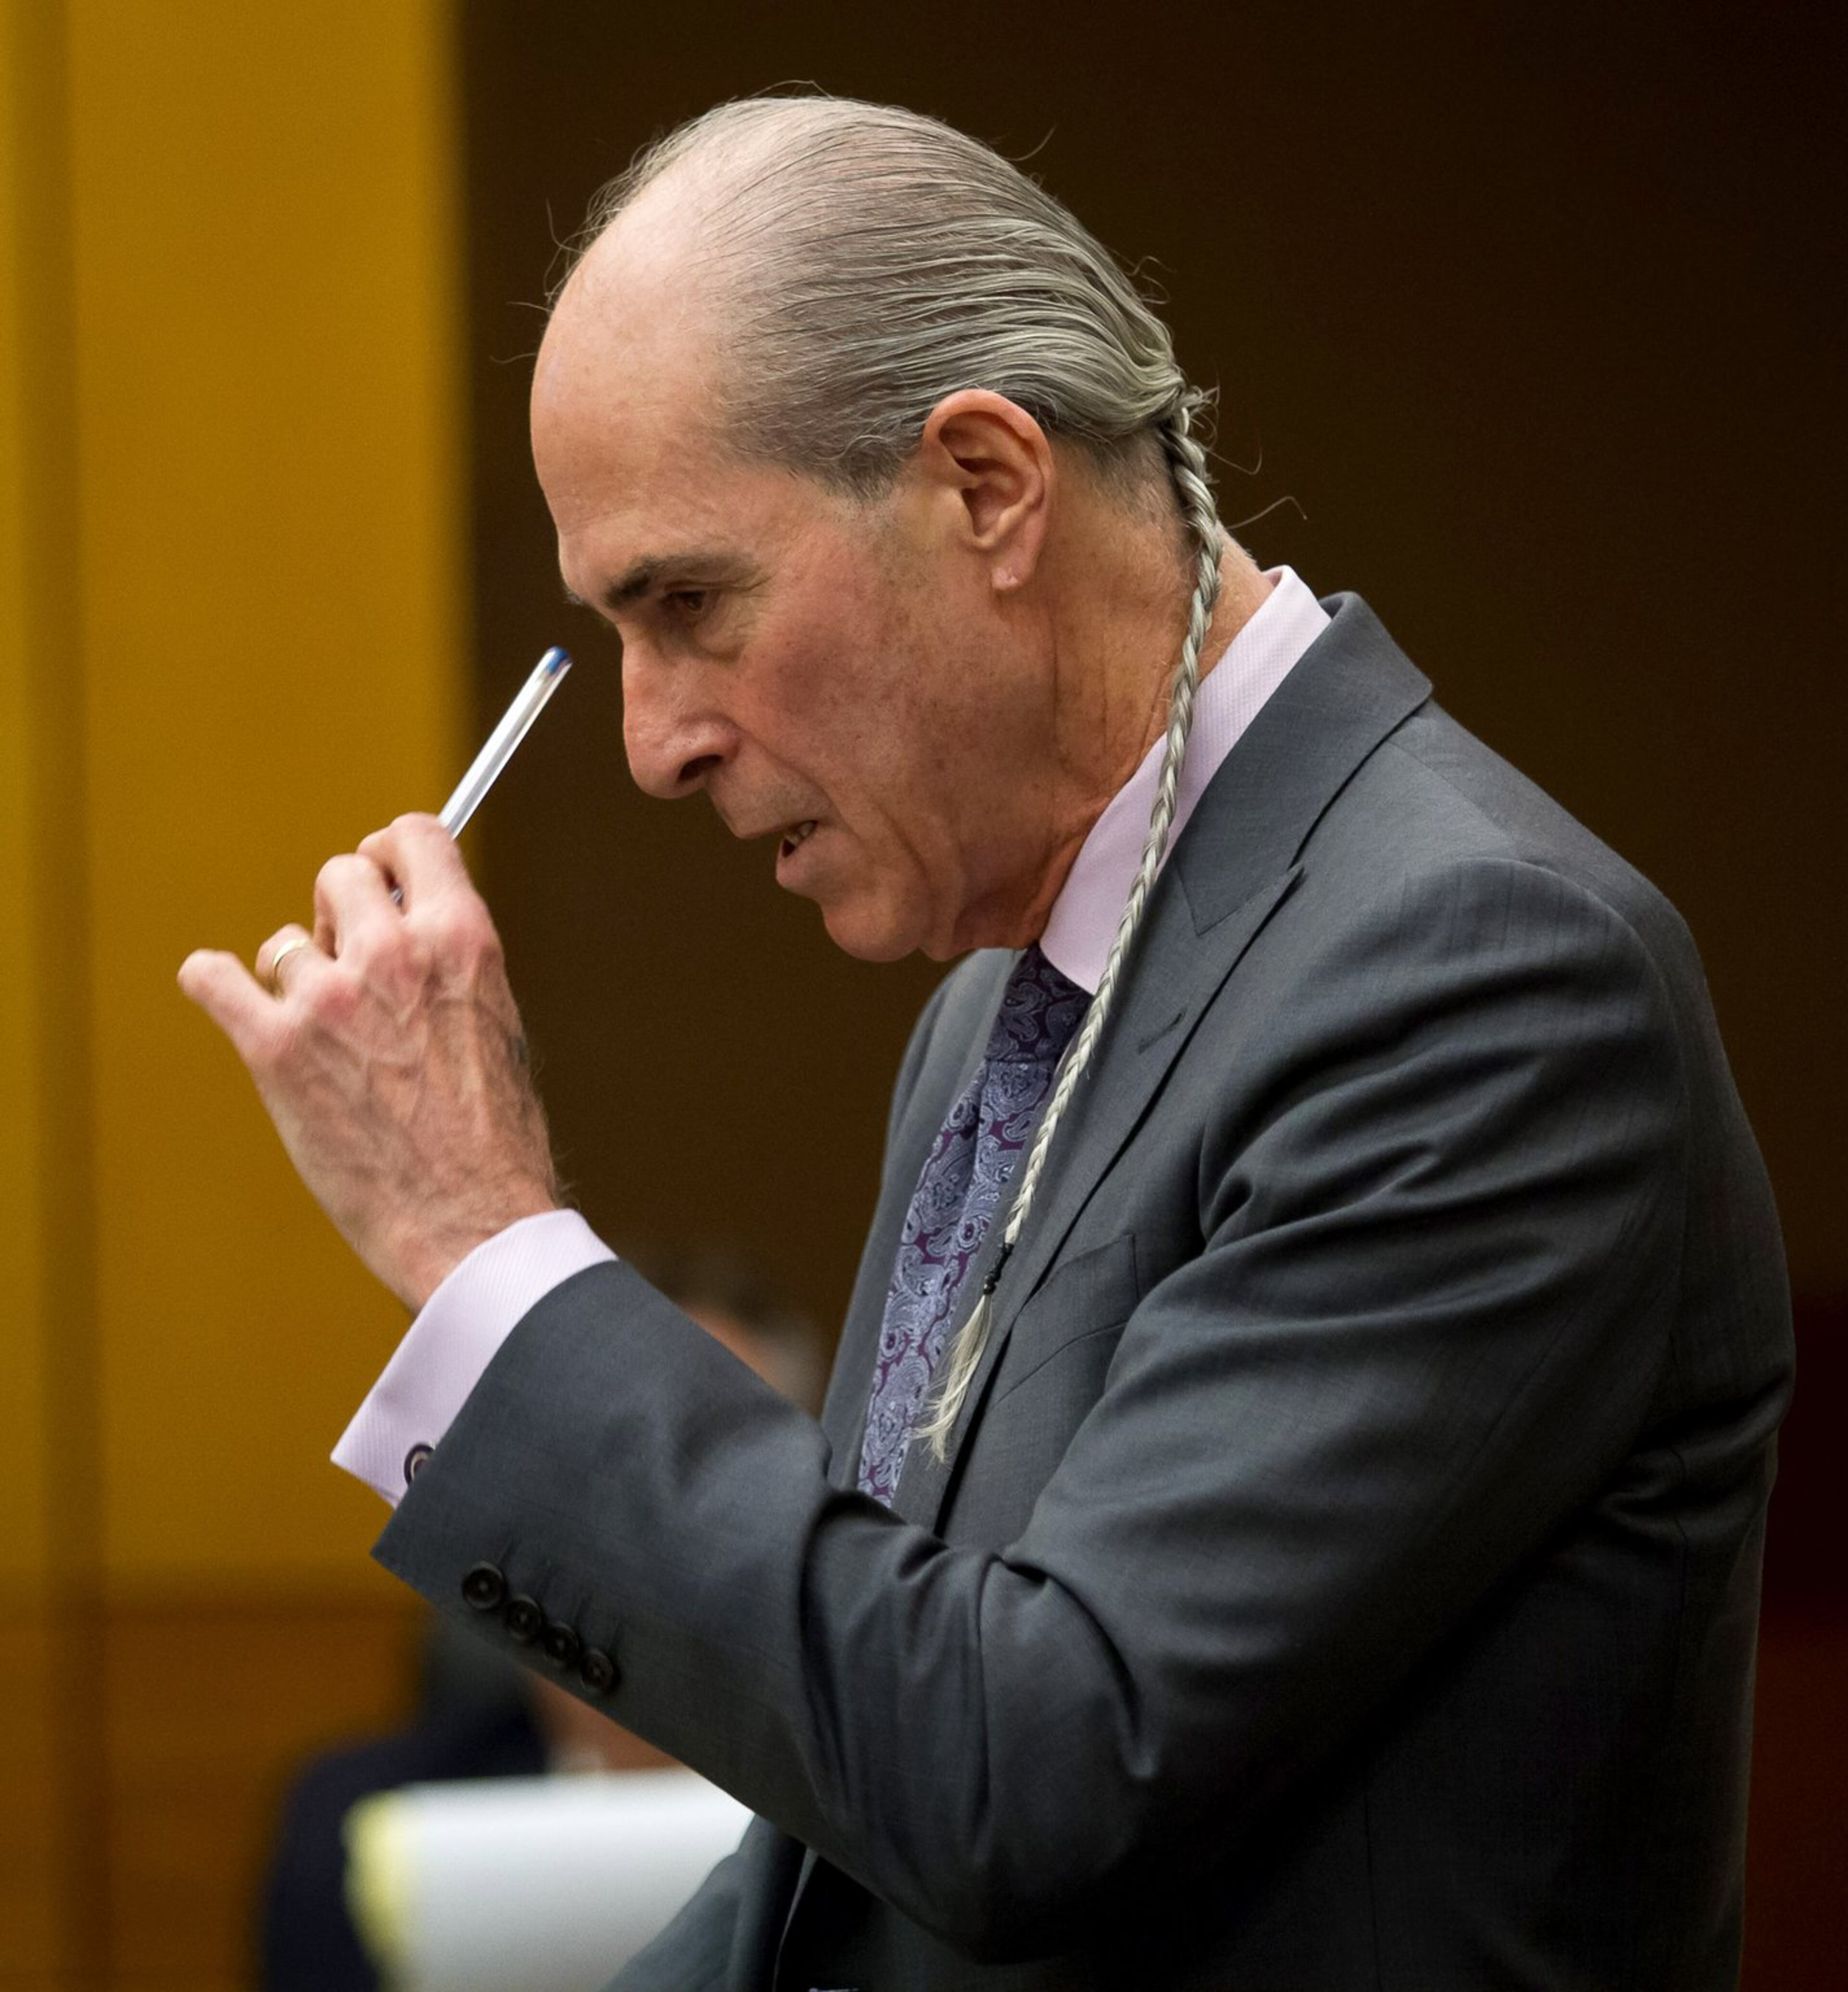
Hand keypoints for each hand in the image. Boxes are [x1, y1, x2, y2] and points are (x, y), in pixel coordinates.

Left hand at [178, 814, 558, 1309]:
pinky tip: (226, 998)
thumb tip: (407, 923)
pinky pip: (211, 977)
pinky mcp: (274, 1048)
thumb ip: (451, 962)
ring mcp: (329, 998)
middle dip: (340, 914)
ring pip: (284, 942)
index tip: (381, 879)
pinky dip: (214, 985)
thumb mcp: (495, 1021)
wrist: (470, 1221)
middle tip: (349, 966)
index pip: (413, 835)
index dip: (390, 853)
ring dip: (296, 975)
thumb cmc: (493, 1137)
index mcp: (461, 939)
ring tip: (321, 1031)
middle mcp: (393, 953)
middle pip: (339, 874)